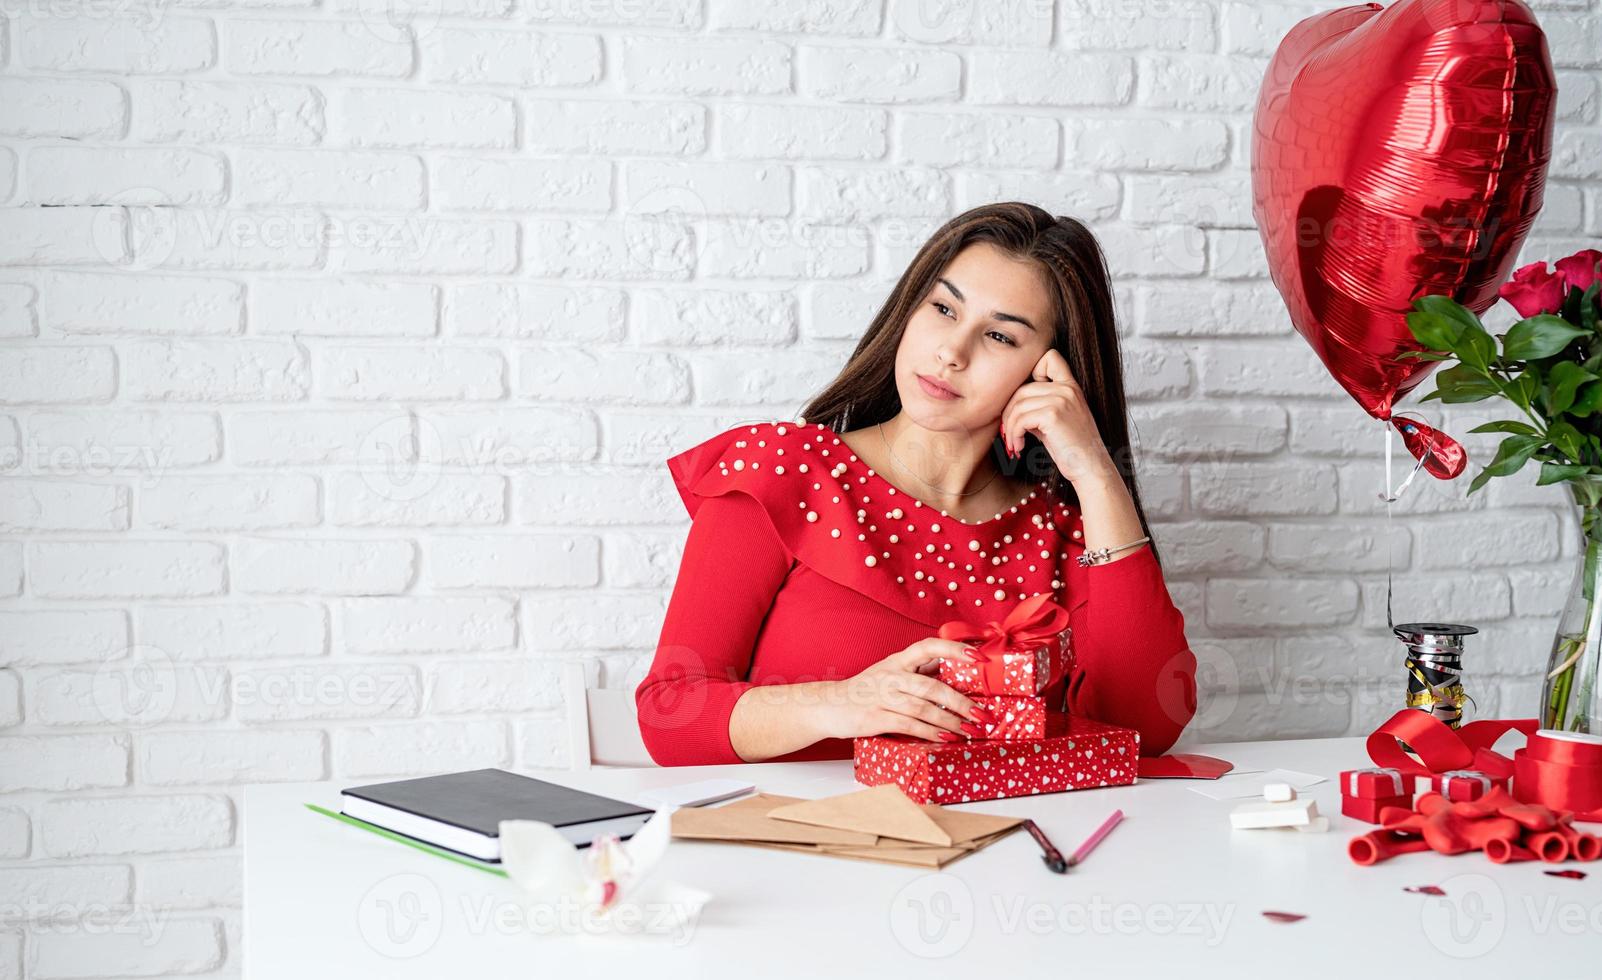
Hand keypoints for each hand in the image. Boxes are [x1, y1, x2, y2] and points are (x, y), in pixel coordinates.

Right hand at [811, 639, 993, 742]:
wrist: (826, 706)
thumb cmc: (864, 690)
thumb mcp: (890, 673)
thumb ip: (918, 671)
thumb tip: (954, 669)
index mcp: (897, 660)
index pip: (929, 646)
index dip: (956, 649)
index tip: (981, 657)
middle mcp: (891, 674)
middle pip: (933, 685)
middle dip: (962, 702)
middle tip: (984, 714)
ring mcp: (882, 696)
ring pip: (924, 708)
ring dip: (952, 722)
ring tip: (971, 731)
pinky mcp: (875, 717)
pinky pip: (909, 725)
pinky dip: (931, 733)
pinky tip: (946, 738)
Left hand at [1000, 347, 1117, 487]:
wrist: (1090, 467)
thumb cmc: (1072, 448)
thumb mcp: (1056, 420)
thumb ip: (1038, 405)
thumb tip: (1008, 406)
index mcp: (1070, 386)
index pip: (1049, 357)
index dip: (1031, 372)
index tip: (1026, 401)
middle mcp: (1067, 388)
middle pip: (1021, 389)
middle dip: (1009, 413)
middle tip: (1009, 433)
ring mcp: (1061, 399)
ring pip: (1018, 405)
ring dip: (1009, 428)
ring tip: (1014, 444)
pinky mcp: (1053, 415)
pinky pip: (1020, 419)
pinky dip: (1014, 435)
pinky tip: (1019, 447)